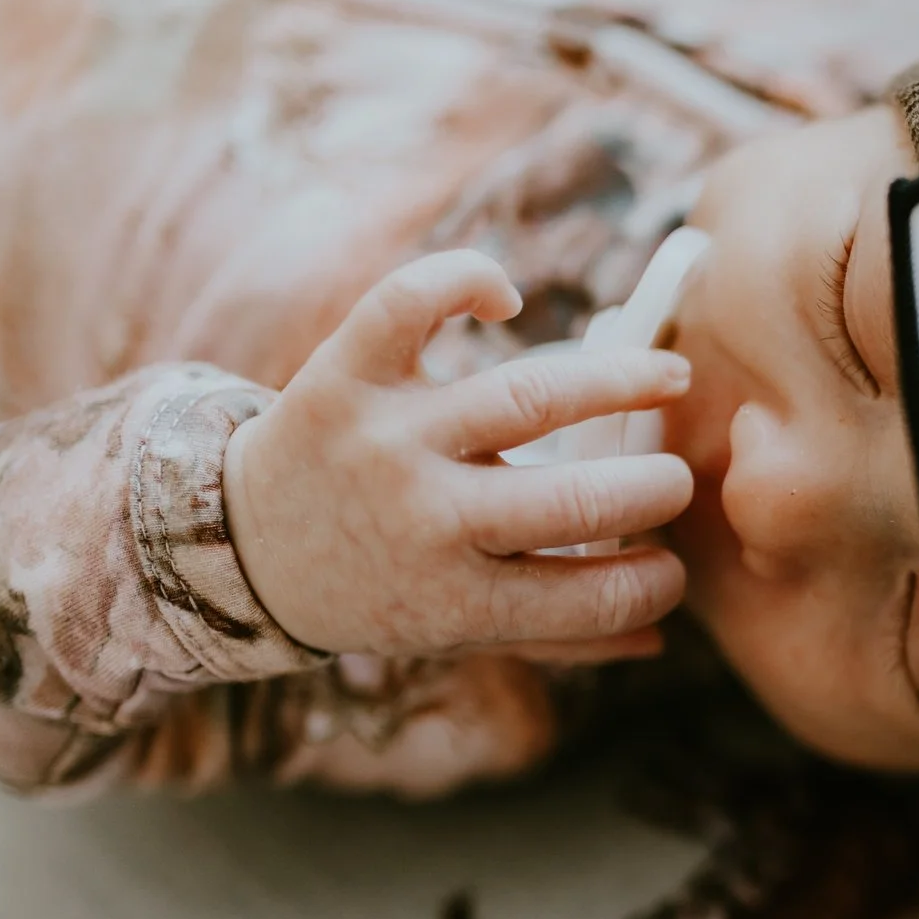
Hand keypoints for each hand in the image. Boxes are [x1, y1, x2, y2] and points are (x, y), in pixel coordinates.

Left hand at [225, 251, 695, 659]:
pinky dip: (462, 280)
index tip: (671, 565)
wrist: (242, 549)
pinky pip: (407, 305)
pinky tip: (505, 298)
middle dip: (654, 492)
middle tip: (676, 480)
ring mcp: (387, 440)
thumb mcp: (458, 632)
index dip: (655, 582)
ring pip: (527, 397)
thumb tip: (658, 635)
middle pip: (574, 501)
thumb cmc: (378, 591)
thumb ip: (558, 639)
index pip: (590, 596)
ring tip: (670, 375)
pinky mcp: (345, 374)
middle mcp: (426, 520)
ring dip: (620, 381)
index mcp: (458, 599)